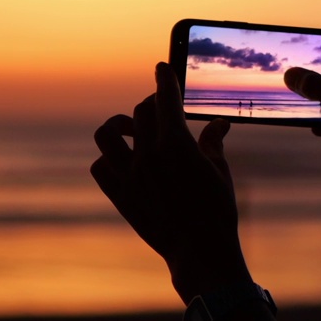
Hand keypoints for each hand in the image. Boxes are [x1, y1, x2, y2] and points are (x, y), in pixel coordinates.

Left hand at [90, 62, 251, 301]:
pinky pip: (100, 167)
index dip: (164, 80)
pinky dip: (109, 158)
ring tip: (131, 128)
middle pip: (139, 113)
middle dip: (151, 104)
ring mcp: (129, 176)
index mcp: (176, 144)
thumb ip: (213, 143)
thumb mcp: (220, 171)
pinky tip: (123, 160)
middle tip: (161, 106)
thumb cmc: (217, 211)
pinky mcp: (119, 196)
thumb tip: (218, 124)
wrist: (200, 252)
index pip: (165, 100)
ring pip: (107, 135)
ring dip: (118, 125)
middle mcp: (147, 156)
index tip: (162, 68)